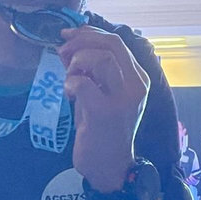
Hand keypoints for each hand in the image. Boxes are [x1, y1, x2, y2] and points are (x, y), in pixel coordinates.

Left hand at [58, 25, 149, 190]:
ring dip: (77, 62)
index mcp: (137, 78)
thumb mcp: (101, 94)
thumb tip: (70, 45)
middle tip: (62, 52)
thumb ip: (93, 71)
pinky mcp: (106, 112)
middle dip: (81, 42)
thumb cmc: (102, 130)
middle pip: (111, 44)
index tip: (69, 36)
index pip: (116, 41)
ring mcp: (123, 99)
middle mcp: (136, 85)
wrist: (109, 166)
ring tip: (69, 77)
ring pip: (101, 58)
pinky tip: (68, 93)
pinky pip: (84, 83)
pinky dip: (70, 82)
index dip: (89, 33)